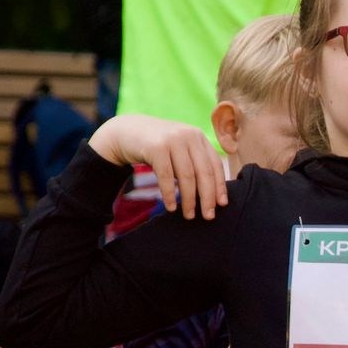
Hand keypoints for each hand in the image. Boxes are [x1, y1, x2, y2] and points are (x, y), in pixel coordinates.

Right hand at [87, 115, 228, 219]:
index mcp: (198, 137)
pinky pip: (166, 176)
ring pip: (187, 176)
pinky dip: (170, 194)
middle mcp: (188, 136)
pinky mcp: (156, 147)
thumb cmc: (156, 145)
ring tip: (189, 215)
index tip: (222, 204)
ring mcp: (172, 140)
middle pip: (204, 172)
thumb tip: (212, 193)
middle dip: (207, 197)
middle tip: (208, 216)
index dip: (219, 186)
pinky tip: (171, 207)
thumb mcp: (179, 148)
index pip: (215, 164)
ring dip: (189, 199)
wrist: (125, 131)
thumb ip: (193, 162)